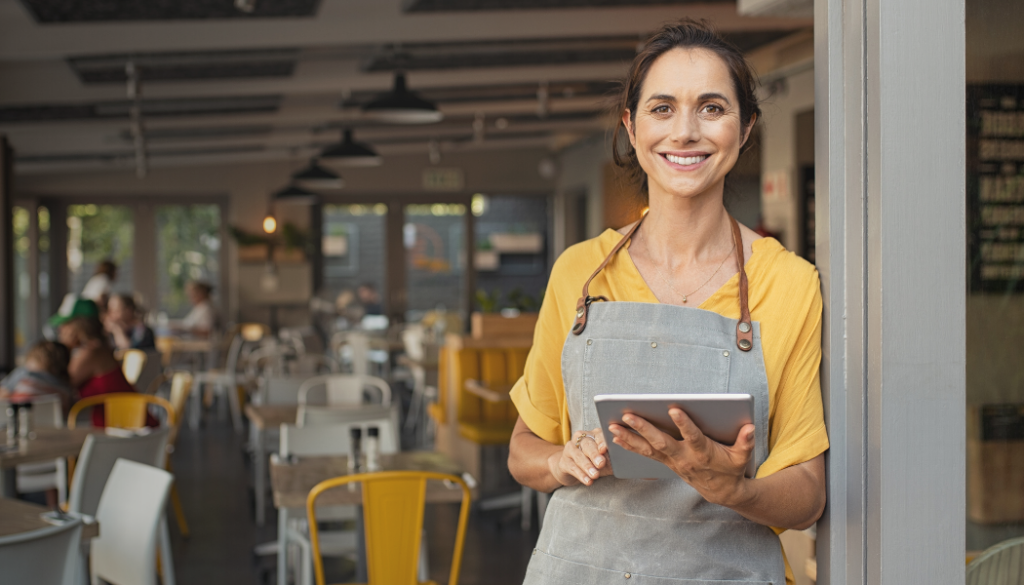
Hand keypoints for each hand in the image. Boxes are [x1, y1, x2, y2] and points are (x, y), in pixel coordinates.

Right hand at [547, 428, 612, 486]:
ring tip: (595, 475)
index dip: (601, 442)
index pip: (598, 435)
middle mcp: (580, 438)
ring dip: (587, 466)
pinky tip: (587, 481)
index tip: (605, 449)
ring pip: (579, 456)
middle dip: (594, 455)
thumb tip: (620, 463)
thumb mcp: (604, 461)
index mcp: (593, 435)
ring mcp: (570, 449)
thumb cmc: (593, 462)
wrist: (571, 468)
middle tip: (601, 463)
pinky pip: (572, 467)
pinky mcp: (563, 461)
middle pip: (587, 444)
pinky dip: (581, 475)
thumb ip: (610, 460)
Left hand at [608, 408, 754, 506]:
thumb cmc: (732, 469)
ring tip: (612, 426)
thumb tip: (750, 427)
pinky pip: (644, 453)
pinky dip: (629, 445)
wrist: (721, 492)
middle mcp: (684, 457)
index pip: (693, 437)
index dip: (684, 424)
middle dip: (643, 428)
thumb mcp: (742, 457)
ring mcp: (672, 461)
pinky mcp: (665, 462)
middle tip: (627, 415)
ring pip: (648, 449)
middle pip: (661, 442)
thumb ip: (745, 442)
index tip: (674, 408)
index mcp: (703, 453)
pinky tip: (615, 436)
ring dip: (629, 438)